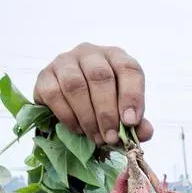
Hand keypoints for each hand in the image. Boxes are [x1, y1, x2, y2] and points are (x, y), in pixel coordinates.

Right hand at [34, 43, 152, 145]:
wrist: (72, 106)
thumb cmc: (105, 105)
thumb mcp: (124, 112)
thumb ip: (137, 123)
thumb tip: (144, 132)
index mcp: (116, 58)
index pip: (128, 69)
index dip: (131, 96)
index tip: (130, 122)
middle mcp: (91, 54)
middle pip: (100, 76)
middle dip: (107, 112)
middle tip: (111, 137)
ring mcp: (65, 61)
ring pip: (75, 85)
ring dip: (87, 117)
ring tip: (96, 137)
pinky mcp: (45, 75)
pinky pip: (54, 94)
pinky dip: (68, 116)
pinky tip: (78, 129)